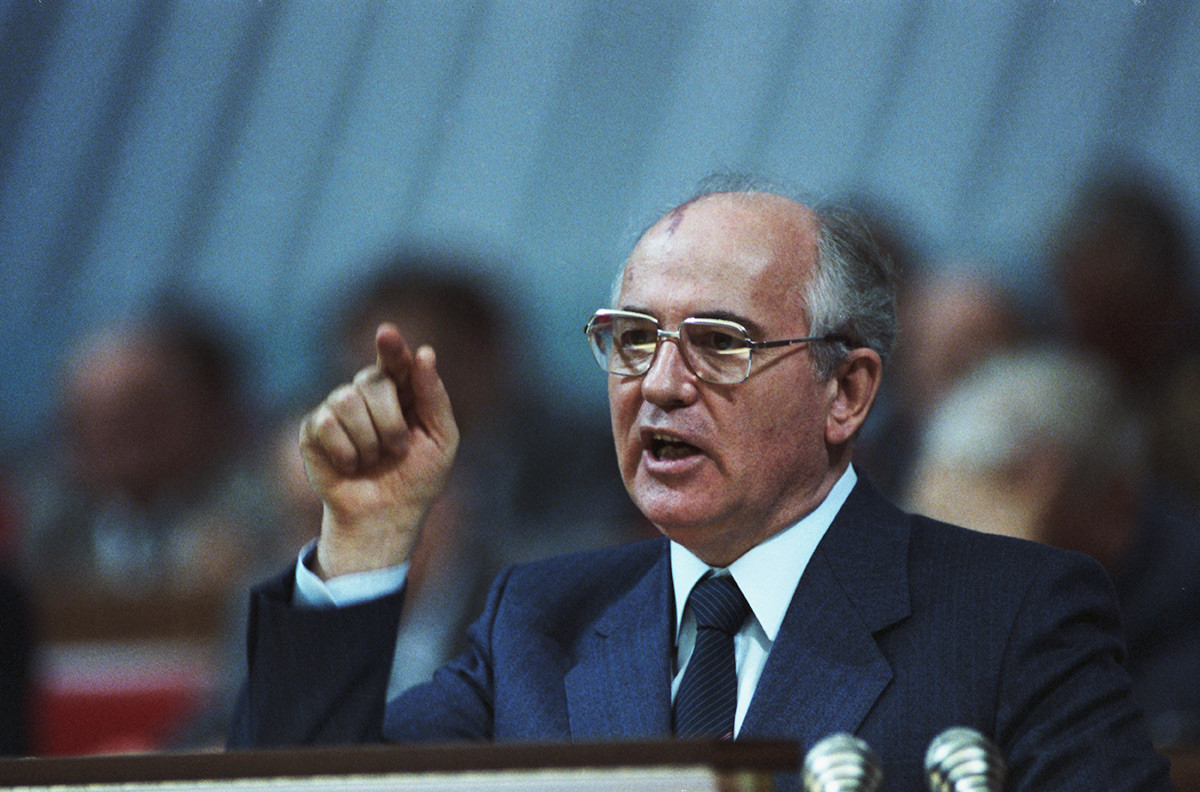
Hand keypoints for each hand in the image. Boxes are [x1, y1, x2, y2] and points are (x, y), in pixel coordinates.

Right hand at [299, 323, 458, 578]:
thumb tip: (425, 352)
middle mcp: (367, 392)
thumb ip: (434, 395)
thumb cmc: (418, 477)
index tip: (387, 333)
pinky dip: (345, 451)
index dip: (391, 346)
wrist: (385, 516)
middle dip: (391, 422)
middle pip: (372, 381)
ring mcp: (338, 407)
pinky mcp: (314, 428)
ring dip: (369, 439)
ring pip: (346, 398)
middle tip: (398, 450)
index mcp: (401, 390)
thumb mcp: (441, 438)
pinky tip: (350, 465)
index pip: (396, 359)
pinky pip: (326, 423)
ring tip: (374, 459)